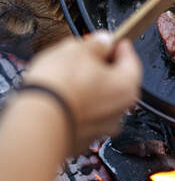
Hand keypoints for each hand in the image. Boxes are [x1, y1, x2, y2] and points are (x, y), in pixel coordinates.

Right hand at [24, 32, 140, 153]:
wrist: (36, 123)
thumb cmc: (60, 86)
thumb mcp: (78, 50)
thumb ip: (97, 44)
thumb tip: (104, 41)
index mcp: (127, 86)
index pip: (131, 60)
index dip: (119, 46)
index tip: (112, 40)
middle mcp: (120, 110)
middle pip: (117, 82)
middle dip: (103, 68)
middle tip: (88, 56)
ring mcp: (102, 128)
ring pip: (101, 101)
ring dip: (90, 89)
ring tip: (70, 76)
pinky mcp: (83, 140)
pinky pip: (85, 117)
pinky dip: (79, 106)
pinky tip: (64, 97)